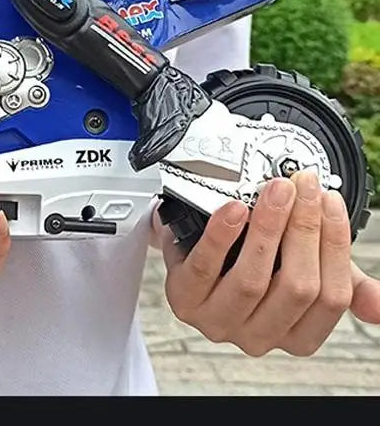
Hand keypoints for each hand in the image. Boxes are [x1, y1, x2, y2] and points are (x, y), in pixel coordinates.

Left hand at [159, 169, 379, 356]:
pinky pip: (205, 268)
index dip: (335, 244)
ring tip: (275, 192)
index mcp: (296, 334)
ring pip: (253, 280)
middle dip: (305, 230)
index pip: (332, 297)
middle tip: (303, 187)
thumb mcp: (297, 271)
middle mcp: (260, 336)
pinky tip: (234, 209)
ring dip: (268, 228)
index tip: (331, 201)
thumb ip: (341, 283)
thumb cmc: (249, 262)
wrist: (190, 251)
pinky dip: (222, 235)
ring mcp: (219, 322)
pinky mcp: (184, 300)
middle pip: (297, 287)